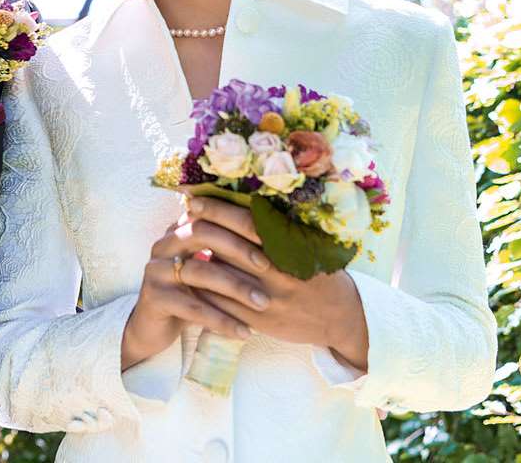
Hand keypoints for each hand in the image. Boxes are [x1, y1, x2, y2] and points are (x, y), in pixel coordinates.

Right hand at [122, 215, 272, 369]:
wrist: (156, 328)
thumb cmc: (193, 294)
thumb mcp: (211, 269)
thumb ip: (230, 252)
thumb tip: (279, 240)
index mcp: (180, 229)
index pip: (210, 212)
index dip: (240, 220)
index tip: (270, 233)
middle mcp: (165, 243)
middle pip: (202, 232)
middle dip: (238, 248)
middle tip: (267, 267)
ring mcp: (156, 269)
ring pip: (200, 271)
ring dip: (236, 287)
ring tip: (262, 303)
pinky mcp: (153, 297)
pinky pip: (193, 307)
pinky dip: (221, 319)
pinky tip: (244, 332)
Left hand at [184, 196, 369, 370]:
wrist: (342, 318)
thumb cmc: (319, 272)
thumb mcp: (307, 246)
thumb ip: (278, 229)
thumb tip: (242, 203)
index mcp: (291, 248)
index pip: (248, 223)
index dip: (219, 210)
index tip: (196, 199)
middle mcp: (279, 272)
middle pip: (229, 247)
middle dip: (202, 230)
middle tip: (181, 217)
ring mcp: (268, 298)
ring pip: (222, 277)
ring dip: (197, 261)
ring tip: (178, 247)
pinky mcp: (261, 321)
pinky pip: (222, 305)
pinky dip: (203, 291)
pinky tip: (190, 280)